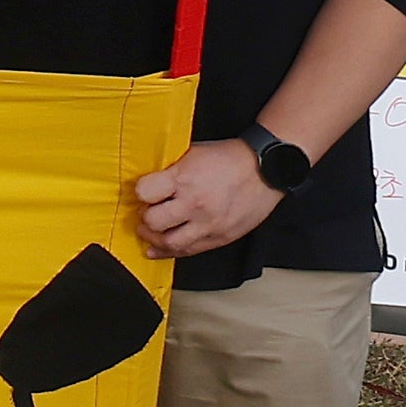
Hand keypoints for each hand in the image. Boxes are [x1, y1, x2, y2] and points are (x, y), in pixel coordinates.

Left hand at [131, 136, 281, 262]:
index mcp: (185, 179)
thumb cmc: (229, 159)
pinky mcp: (221, 237)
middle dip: (144, 218)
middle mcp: (195, 204)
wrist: (266, 170)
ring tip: (150, 232)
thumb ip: (170, 170)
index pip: (144, 192)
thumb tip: (149, 182)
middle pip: (154, 221)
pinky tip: (160, 249)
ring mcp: (209, 224)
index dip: (139, 192)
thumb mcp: (192, 154)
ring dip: (154, 240)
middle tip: (144, 214)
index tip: (142, 192)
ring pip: (170, 243)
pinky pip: (190, 251)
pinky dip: (171, 252)